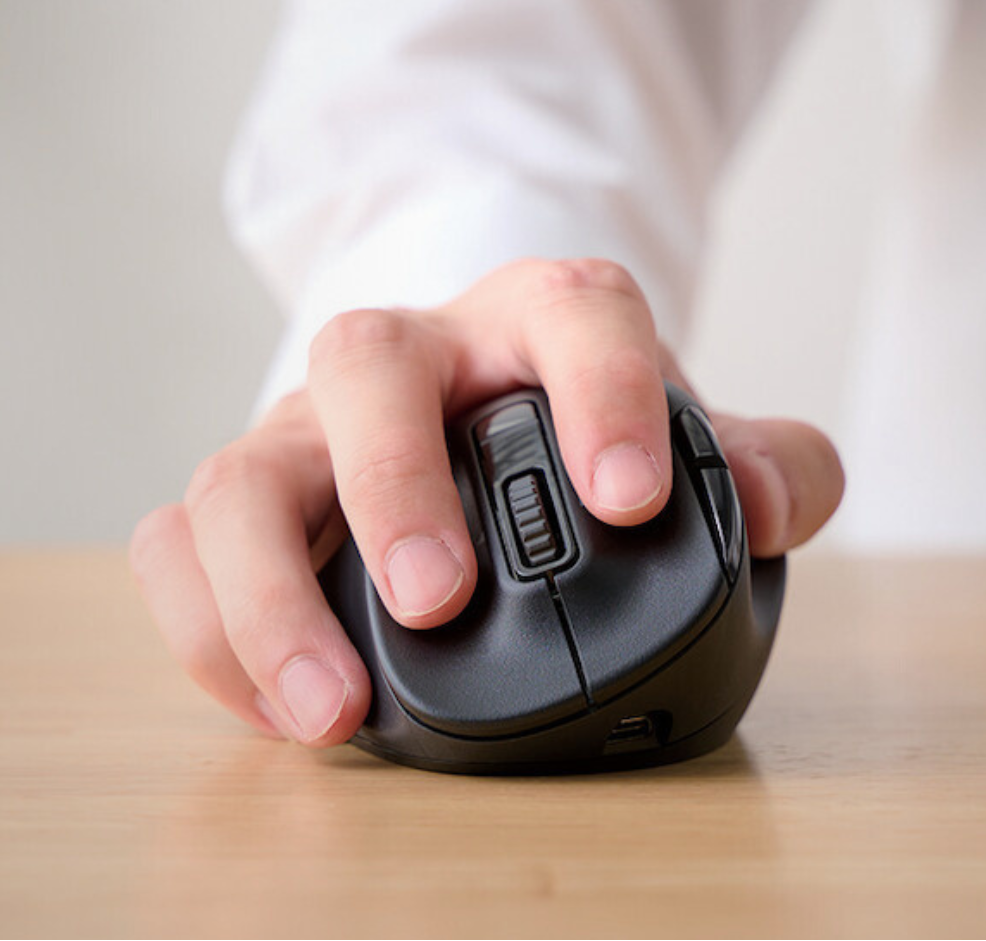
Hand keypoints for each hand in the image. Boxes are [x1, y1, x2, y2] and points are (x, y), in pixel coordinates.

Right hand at [130, 258, 843, 745]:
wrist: (473, 399)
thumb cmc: (577, 421)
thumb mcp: (674, 430)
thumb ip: (759, 463)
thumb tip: (769, 507)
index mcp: (532, 322)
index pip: (572, 313)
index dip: (603, 391)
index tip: (627, 499)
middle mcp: (409, 357)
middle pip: (365, 365)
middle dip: (392, 483)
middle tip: (435, 599)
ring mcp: (314, 423)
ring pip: (242, 468)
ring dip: (268, 590)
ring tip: (331, 706)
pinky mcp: (251, 489)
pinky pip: (182, 538)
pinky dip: (207, 624)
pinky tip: (280, 703)